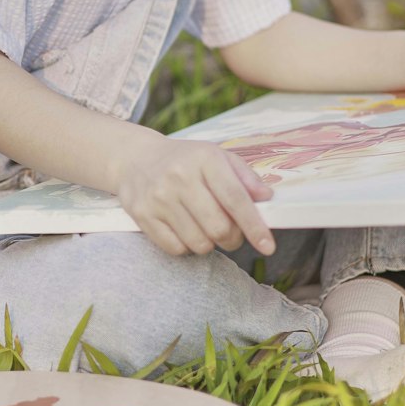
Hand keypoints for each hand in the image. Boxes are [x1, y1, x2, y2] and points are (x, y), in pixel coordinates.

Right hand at [114, 136, 275, 257]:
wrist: (136, 159)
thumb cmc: (185, 161)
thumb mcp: (217, 157)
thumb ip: (245, 177)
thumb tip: (267, 197)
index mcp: (204, 159)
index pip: (235, 198)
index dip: (254, 226)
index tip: (268, 246)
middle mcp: (179, 177)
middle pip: (219, 228)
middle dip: (233, 238)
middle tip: (231, 233)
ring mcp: (159, 198)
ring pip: (199, 243)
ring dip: (210, 244)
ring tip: (205, 228)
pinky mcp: (143, 215)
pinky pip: (176, 248)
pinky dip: (187, 246)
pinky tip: (186, 230)